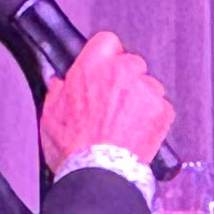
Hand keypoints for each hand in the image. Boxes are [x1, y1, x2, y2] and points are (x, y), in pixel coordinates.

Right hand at [40, 30, 173, 170]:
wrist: (99, 172)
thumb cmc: (74, 146)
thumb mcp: (50, 114)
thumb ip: (58, 91)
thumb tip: (59, 84)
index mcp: (93, 67)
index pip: (106, 41)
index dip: (105, 56)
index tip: (104, 68)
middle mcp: (122, 72)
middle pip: (130, 64)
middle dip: (123, 80)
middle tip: (111, 104)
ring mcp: (146, 90)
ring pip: (147, 86)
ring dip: (139, 100)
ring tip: (123, 124)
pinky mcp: (162, 110)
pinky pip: (160, 107)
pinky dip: (152, 118)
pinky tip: (136, 133)